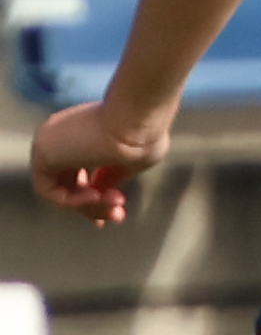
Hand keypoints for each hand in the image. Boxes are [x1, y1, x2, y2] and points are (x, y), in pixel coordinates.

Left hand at [31, 100, 171, 224]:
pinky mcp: (42, 153)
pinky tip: (97, 196)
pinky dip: (73, 202)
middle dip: (93, 206)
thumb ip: (110, 175)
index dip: (92, 195)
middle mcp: (59, 137)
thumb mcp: (129, 160)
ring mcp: (47, 143)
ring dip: (88, 206)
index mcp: (79, 134)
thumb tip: (102, 191)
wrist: (139, 119)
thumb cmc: (144, 133)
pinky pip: (49, 192)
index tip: (116, 209)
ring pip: (57, 191)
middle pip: (65, 184)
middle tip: (117, 215)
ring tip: (115, 205)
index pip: (75, 172)